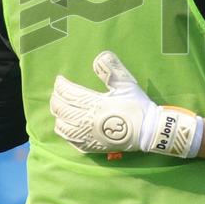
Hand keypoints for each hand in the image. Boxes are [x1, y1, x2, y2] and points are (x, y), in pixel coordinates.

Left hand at [50, 51, 202, 157]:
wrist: (148, 131)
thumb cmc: (137, 106)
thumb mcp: (126, 84)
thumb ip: (112, 70)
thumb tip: (99, 57)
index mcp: (95, 104)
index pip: (69, 94)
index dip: (61, 85)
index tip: (60, 80)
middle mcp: (87, 121)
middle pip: (62, 109)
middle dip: (56, 99)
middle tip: (57, 92)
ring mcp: (88, 136)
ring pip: (62, 126)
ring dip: (58, 115)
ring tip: (60, 108)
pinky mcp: (91, 147)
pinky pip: (70, 140)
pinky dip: (64, 131)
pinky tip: (66, 126)